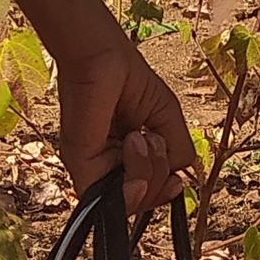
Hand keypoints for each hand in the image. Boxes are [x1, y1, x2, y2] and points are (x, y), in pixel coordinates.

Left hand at [55, 34, 196, 213]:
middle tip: (152, 139)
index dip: (163, 191)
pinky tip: (133, 144)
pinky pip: (115, 198)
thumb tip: (176, 183)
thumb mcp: (167, 120)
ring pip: (134, 201)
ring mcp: (95, 170)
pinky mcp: (82, 167)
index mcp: (126, 160)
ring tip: (138, 136)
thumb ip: (177, 154)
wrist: (104, 58)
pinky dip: (133, 179)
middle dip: (159, 178)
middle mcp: (109, 169)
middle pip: (144, 201)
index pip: (148, 193)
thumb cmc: (131, 81)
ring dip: (148, 172)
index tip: (174, 179)